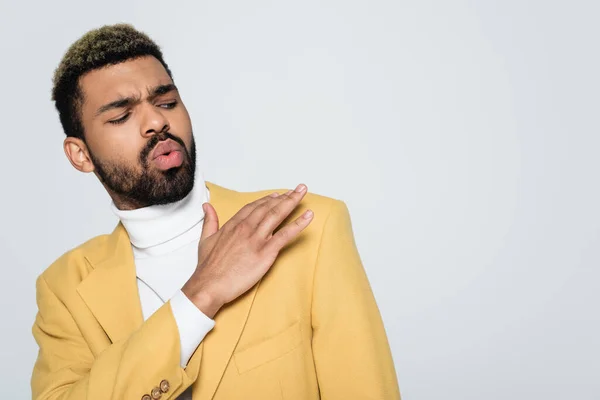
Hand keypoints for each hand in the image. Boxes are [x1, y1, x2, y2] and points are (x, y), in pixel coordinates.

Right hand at [181, 184, 313, 317]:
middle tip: (297, 189)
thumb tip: (207, 206)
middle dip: (284, 197)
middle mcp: (246, 228)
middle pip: (268, 207)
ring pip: (277, 215)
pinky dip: (298, 224)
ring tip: (303, 192)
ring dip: (292, 202)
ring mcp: (257, 239)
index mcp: (233, 225)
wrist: (209, 285)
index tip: (277, 195)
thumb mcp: (205, 239)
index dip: (267, 200)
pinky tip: (308, 216)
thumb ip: (209, 221)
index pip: (253, 207)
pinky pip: (285, 235)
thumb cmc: (208, 267)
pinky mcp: (266, 252)